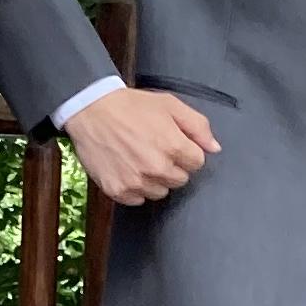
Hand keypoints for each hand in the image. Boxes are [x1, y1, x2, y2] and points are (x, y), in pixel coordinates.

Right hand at [69, 87, 215, 205]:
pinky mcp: (119, 191)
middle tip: (154, 148)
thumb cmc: (131, 106)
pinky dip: (135, 188)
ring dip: (154, 180)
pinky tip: (127, 168)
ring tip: (140, 158)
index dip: (187, 151)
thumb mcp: (170, 105)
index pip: (197, 163)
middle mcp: (157, 168)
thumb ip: (197, 126)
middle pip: (180, 180)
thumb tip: (214, 148)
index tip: (173, 143)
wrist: (92, 110)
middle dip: (173, 166)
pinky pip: (138, 199)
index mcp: (173, 146)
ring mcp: (136, 182)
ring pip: (160, 192)